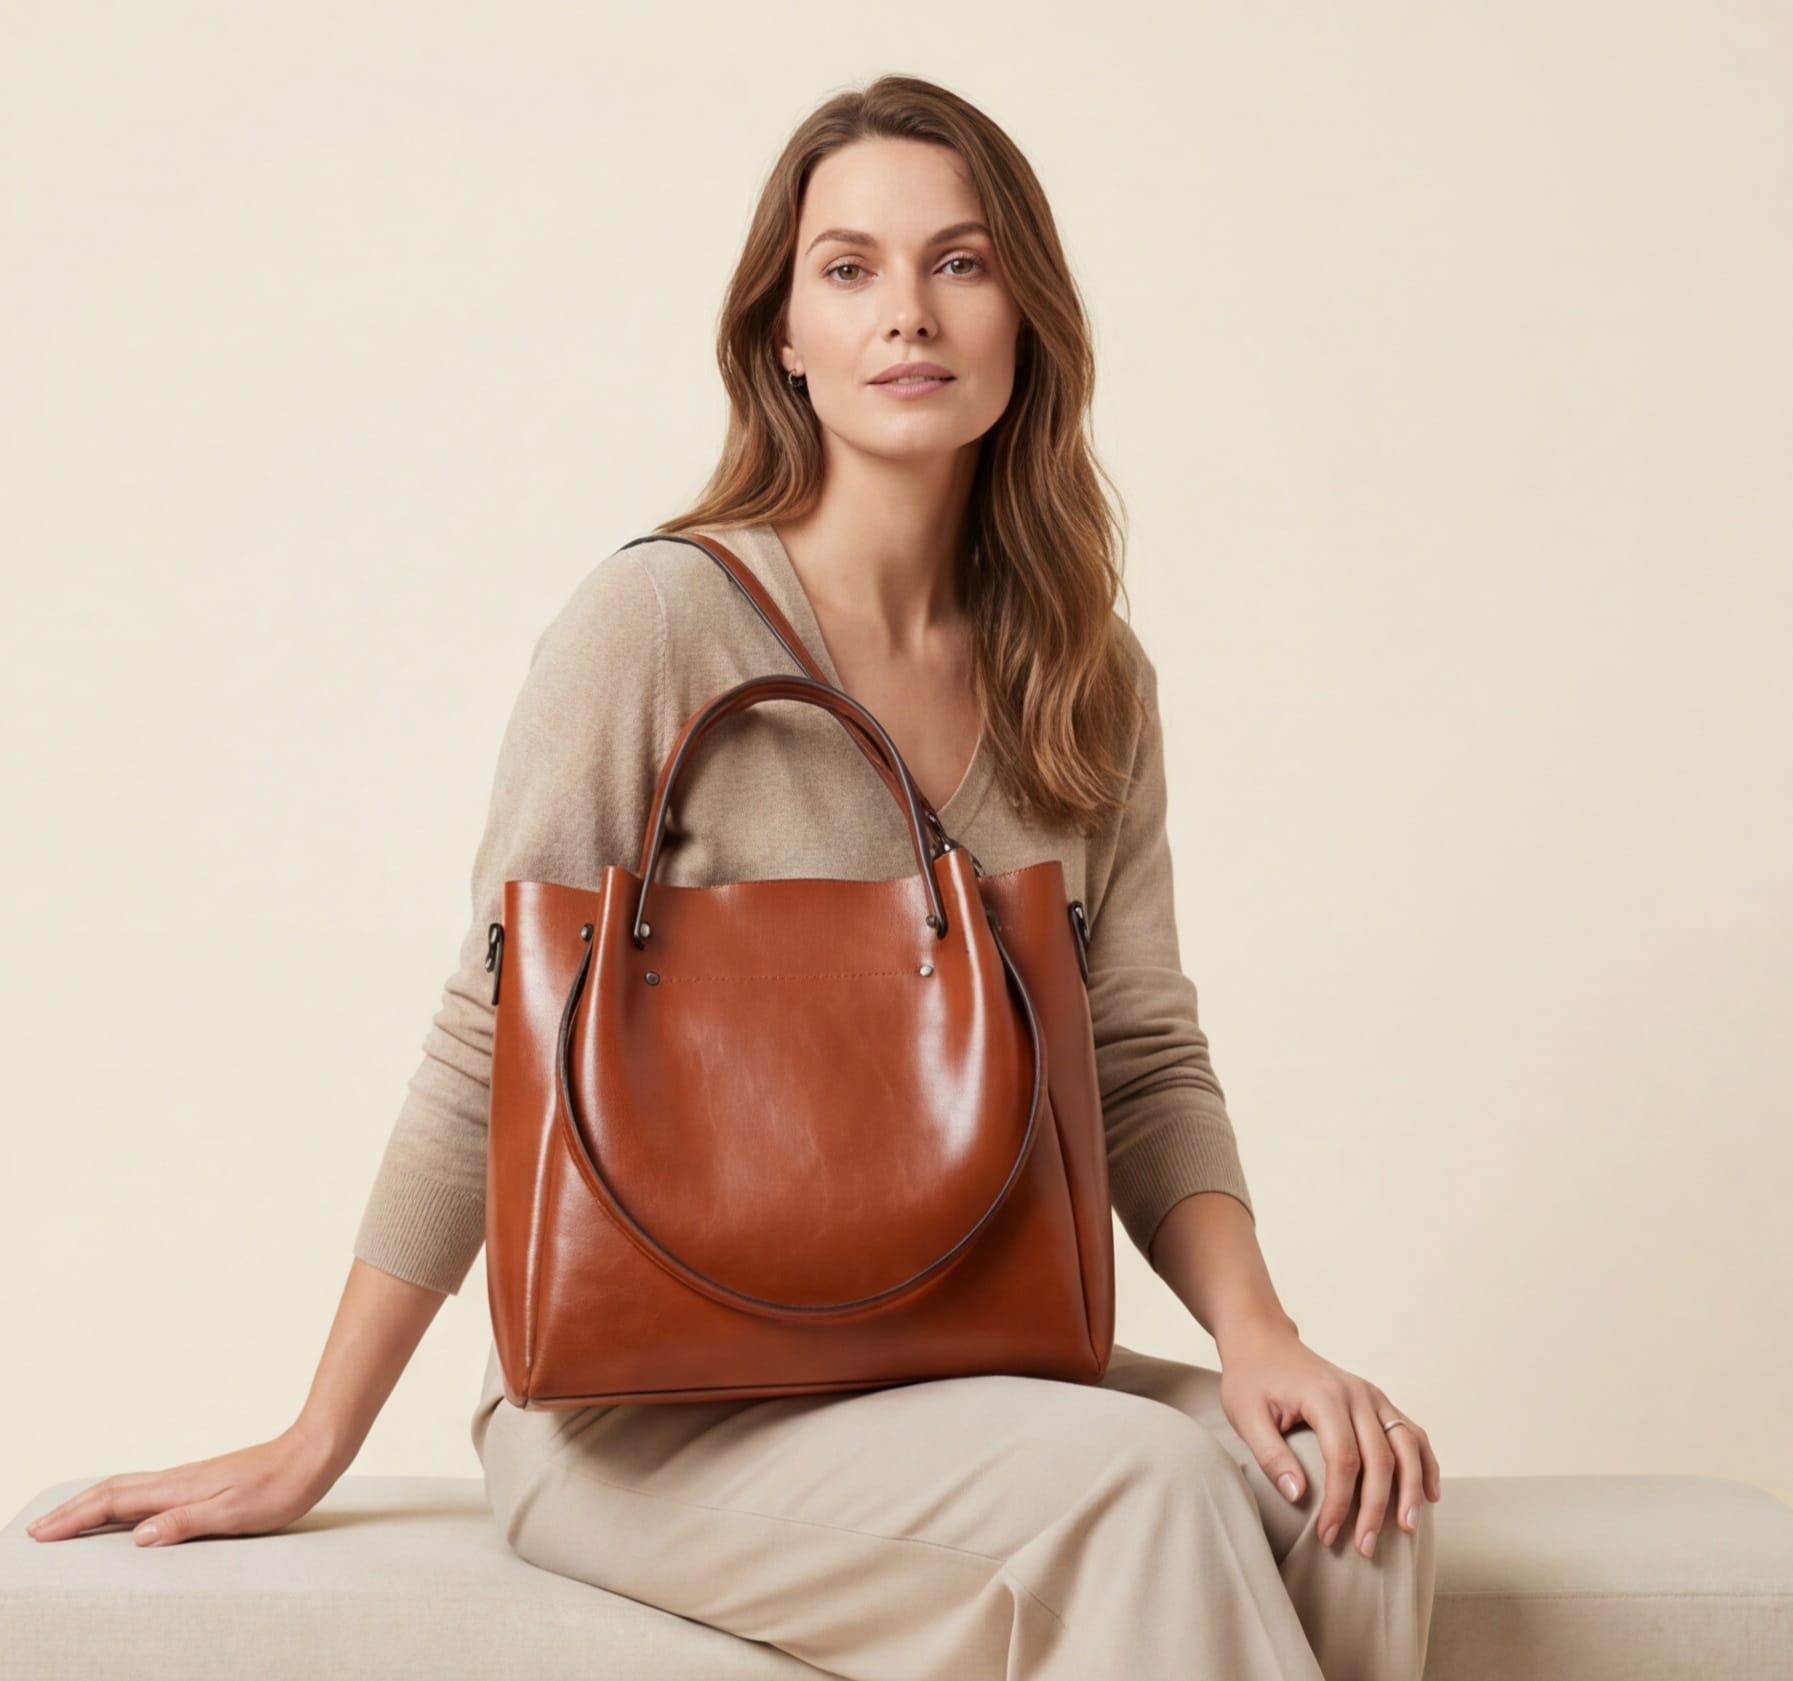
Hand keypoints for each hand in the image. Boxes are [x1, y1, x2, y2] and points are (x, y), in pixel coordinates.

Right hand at [24, 1425, 345, 1547]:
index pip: (114, 1502)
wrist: (313, 1454)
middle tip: (36, 1529)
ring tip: (67, 1520)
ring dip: (93, 1504)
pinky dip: (122, 1500)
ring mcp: (191, 1479)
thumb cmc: (279, 1488)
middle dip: (72, 1510)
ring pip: (129, 1489)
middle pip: (113, 1491)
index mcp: (179, 1488)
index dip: (75, 1518)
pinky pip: (150, 1491)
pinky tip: (127, 1511)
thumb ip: (185, 1523)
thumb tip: (137, 1536)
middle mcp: (179, 1480)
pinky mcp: (204, 1482)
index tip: (40, 1533)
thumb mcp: (234, 1514)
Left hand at [1216, 1320, 1439, 1557]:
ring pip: (1407, 1444)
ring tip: (1408, 1527)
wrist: (1262, 1340)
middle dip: (1376, 1508)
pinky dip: (1426, 1462)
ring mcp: (1371, 1394)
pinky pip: (1411, 1431)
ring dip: (1412, 1488)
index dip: (1339, 1503)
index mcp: (1324, 1396)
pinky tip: (1430, 1494)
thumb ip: (1271, 1455)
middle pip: (1380, 1457)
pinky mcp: (1376, 1399)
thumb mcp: (1245, 1415)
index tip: (1327, 1535)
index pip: (1343, 1460)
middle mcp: (1356, 1393)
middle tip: (1365, 1547)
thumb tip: (1299, 1497)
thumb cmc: (1251, 1379)